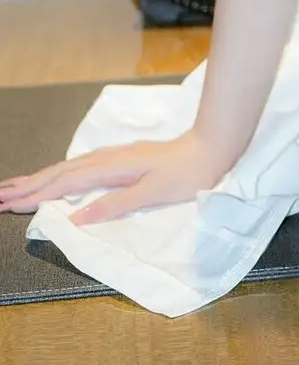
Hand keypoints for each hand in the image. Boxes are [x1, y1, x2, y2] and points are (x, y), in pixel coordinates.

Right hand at [0, 129, 231, 225]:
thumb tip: (77, 217)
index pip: (64, 183)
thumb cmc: (188, 173)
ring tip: (17, 186)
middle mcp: (109, 159)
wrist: (212, 147)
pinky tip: (57, 177)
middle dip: (28, 185)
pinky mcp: (122, 159)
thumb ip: (115, 204)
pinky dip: (61, 173)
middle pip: (60, 173)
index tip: (7, 203)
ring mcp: (115, 157)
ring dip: (41, 178)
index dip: (35, 194)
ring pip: (69, 167)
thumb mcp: (153, 193)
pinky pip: (81, 166)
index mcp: (112, 167)